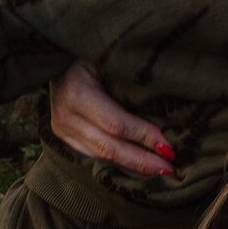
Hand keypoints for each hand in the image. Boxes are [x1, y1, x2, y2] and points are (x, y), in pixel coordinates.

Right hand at [50, 60, 175, 180]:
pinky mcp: (63, 139)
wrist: (57, 57)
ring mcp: (61, 130)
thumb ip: (130, 82)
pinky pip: (94, 158)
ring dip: (132, 169)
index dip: (144, 137)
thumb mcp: (109, 60)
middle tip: (170, 172)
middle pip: (109, 148)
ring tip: (159, 175)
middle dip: (142, 162)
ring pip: (101, 158)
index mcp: (76, 91)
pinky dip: (118, 166)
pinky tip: (138, 172)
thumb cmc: (93, 52)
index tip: (169, 147)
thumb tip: (167, 111)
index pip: (116, 123)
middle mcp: (65, 115)